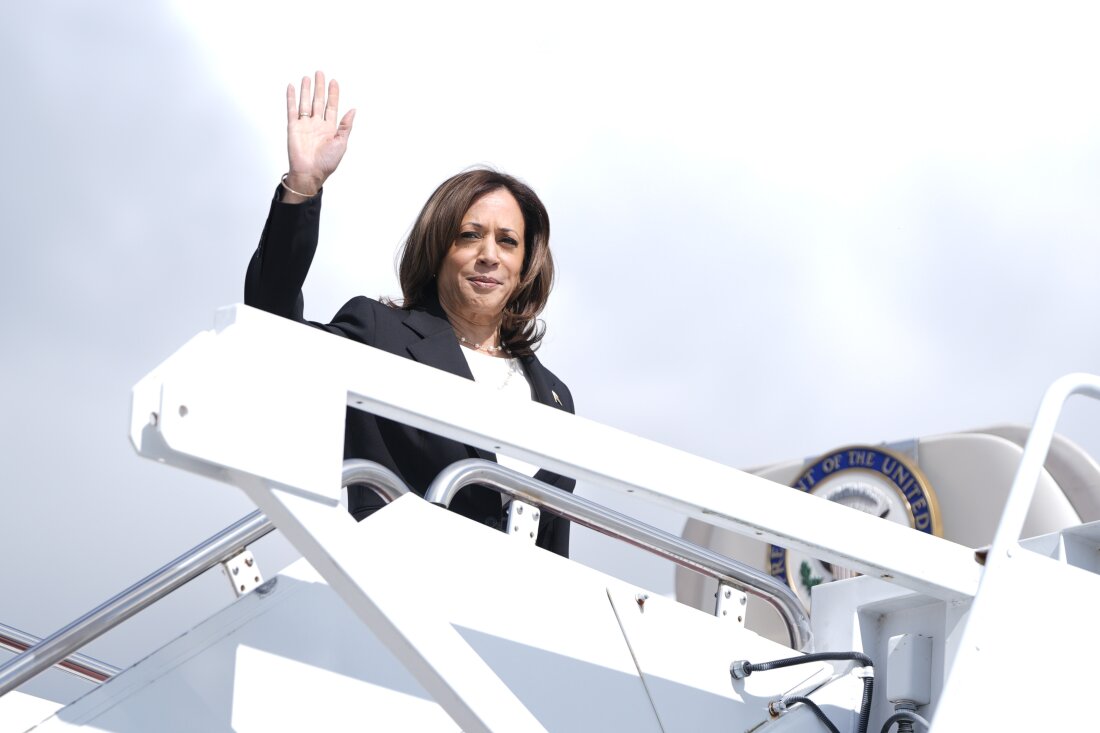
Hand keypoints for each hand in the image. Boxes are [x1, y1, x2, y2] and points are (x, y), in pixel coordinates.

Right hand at [284, 71, 355, 199]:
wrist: (310, 172)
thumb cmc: (327, 162)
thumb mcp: (341, 143)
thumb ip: (346, 126)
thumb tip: (353, 110)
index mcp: (330, 128)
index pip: (331, 106)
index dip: (333, 94)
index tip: (334, 82)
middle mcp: (317, 124)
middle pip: (318, 101)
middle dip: (319, 87)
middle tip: (320, 73)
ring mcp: (304, 124)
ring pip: (305, 102)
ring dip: (306, 90)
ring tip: (307, 78)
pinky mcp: (293, 127)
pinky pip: (291, 109)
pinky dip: (291, 98)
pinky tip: (291, 87)